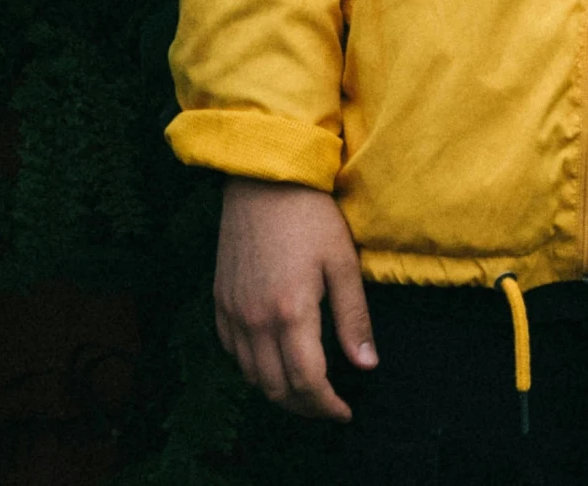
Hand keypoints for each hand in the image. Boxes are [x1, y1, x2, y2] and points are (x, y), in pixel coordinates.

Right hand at [214, 178, 376, 420]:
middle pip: (276, 389)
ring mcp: (233, 311)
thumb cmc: (310, 213)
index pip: (307, 383)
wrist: (263, 176)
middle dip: (304, 408)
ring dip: (278, 392)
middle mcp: (255, 320)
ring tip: (304, 389)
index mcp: (291, 313)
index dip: (327, 406)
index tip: (345, 412)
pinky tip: (272, 360)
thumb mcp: (343, 261)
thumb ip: (354, 318)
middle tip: (328, 406)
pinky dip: (252, 368)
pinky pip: (232, 352)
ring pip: (251, 376)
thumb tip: (367, 365)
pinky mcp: (220, 300)